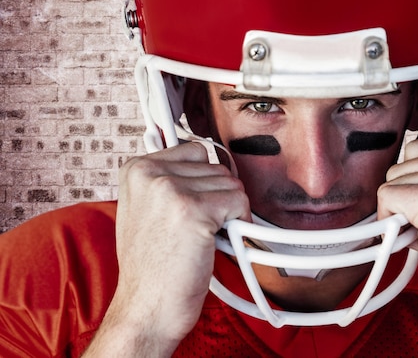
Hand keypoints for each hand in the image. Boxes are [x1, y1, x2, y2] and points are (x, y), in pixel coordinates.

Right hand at [87, 143, 249, 355]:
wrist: (146, 308)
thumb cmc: (152, 266)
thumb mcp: (146, 209)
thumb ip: (170, 179)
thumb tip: (208, 157)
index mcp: (136, 168)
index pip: (195, 151)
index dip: (204, 181)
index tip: (198, 205)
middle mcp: (150, 172)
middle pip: (216, 166)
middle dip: (218, 198)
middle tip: (198, 229)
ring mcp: (171, 189)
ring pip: (231, 182)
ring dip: (228, 212)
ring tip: (203, 237)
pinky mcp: (194, 209)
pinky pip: (239, 201)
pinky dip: (239, 223)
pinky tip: (217, 242)